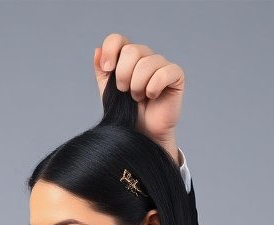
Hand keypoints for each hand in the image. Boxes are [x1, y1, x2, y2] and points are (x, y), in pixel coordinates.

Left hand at [95, 34, 183, 163]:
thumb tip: (97, 50)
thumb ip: (102, 71)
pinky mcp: (176, 76)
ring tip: (137, 98)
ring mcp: (162, 65)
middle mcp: (145, 57)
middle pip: (131, 50)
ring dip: (137, 85)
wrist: (142, 135)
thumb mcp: (108, 92)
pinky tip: (152, 96)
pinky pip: (164, 72)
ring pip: (146, 63)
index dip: (110, 51)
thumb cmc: (127, 114)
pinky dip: (153, 87)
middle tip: (124, 91)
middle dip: (123, 74)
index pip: (118, 40)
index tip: (107, 69)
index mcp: (128, 58)